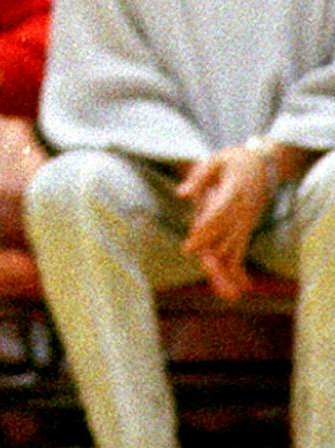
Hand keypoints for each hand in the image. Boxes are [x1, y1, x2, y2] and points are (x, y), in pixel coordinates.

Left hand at [178, 147, 275, 300]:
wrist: (264, 164)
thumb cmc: (235, 160)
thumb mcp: (215, 161)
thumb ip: (198, 178)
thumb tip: (181, 194)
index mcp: (235, 192)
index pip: (218, 214)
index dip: (205, 229)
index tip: (191, 241)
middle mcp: (243, 211)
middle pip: (224, 233)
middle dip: (208, 248)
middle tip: (190, 257)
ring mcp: (247, 221)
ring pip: (234, 245)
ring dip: (224, 264)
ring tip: (216, 283)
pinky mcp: (247, 227)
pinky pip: (241, 248)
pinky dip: (238, 267)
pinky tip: (238, 287)